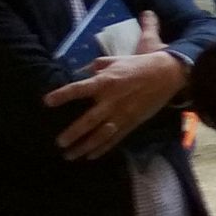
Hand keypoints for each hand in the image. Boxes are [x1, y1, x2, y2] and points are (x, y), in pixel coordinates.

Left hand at [46, 12, 184, 158]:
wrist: (168, 74)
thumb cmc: (140, 64)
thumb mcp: (116, 59)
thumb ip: (99, 66)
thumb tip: (86, 71)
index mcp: (106, 81)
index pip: (79, 89)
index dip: (63, 95)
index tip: (47, 102)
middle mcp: (112, 100)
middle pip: (89, 120)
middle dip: (74, 133)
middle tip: (59, 143)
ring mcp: (123, 114)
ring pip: (101, 134)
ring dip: (85, 146)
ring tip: (70, 155)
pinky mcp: (133, 122)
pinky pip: (115, 138)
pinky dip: (103, 148)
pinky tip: (91, 155)